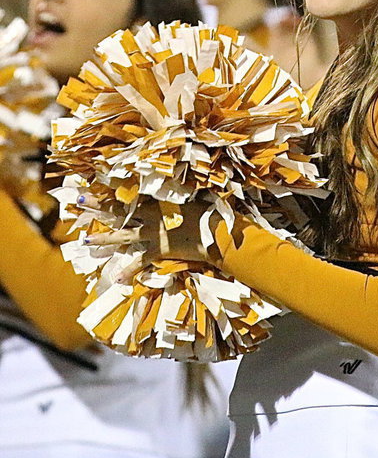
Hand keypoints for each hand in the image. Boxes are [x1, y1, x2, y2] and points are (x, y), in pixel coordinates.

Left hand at [83, 197, 216, 282]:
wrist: (215, 234)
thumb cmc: (208, 212)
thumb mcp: (193, 196)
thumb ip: (179, 191)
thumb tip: (176, 179)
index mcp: (157, 202)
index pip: (129, 194)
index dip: (110, 190)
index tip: (93, 185)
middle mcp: (150, 218)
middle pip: (119, 212)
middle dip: (99, 207)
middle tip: (81, 202)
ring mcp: (152, 235)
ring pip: (123, 236)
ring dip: (104, 238)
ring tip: (86, 240)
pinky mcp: (158, 251)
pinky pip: (139, 262)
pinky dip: (129, 270)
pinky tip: (117, 277)